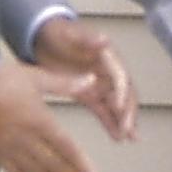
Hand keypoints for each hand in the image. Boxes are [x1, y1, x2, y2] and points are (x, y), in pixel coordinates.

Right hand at [0, 59, 100, 171]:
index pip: (66, 148)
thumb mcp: (35, 76)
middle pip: (54, 164)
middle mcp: (26, 138)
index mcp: (39, 120)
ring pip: (36, 171)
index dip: (80, 166)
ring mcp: (9, 147)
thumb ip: (64, 83)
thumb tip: (91, 80)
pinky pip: (13, 171)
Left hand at [33, 16, 139, 143]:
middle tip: (126, 129)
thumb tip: (105, 40)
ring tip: (127, 138)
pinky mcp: (90, 94)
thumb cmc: (59, 33)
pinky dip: (111, 123)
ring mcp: (100, 84)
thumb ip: (88, 39)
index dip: (122, 92)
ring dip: (123, 121)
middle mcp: (108, 72)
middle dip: (127, 112)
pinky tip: (117, 137)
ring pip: (117, 106)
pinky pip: (104, 111)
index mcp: (107, 57)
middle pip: (125, 94)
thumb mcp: (70, 34)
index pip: (120, 77)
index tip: (119, 107)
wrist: (44, 39)